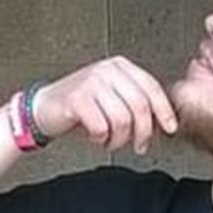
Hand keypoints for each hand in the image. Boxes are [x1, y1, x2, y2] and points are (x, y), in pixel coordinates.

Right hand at [31, 56, 178, 153]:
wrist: (42, 109)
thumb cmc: (80, 108)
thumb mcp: (113, 99)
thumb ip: (136, 103)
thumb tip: (164, 120)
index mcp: (120, 66)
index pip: (151, 87)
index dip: (164, 111)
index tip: (169, 128)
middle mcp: (107, 70)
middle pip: (140, 105)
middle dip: (143, 132)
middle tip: (139, 146)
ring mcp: (91, 82)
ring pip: (122, 119)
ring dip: (119, 140)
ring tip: (110, 142)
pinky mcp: (77, 98)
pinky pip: (101, 126)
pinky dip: (100, 138)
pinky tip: (94, 136)